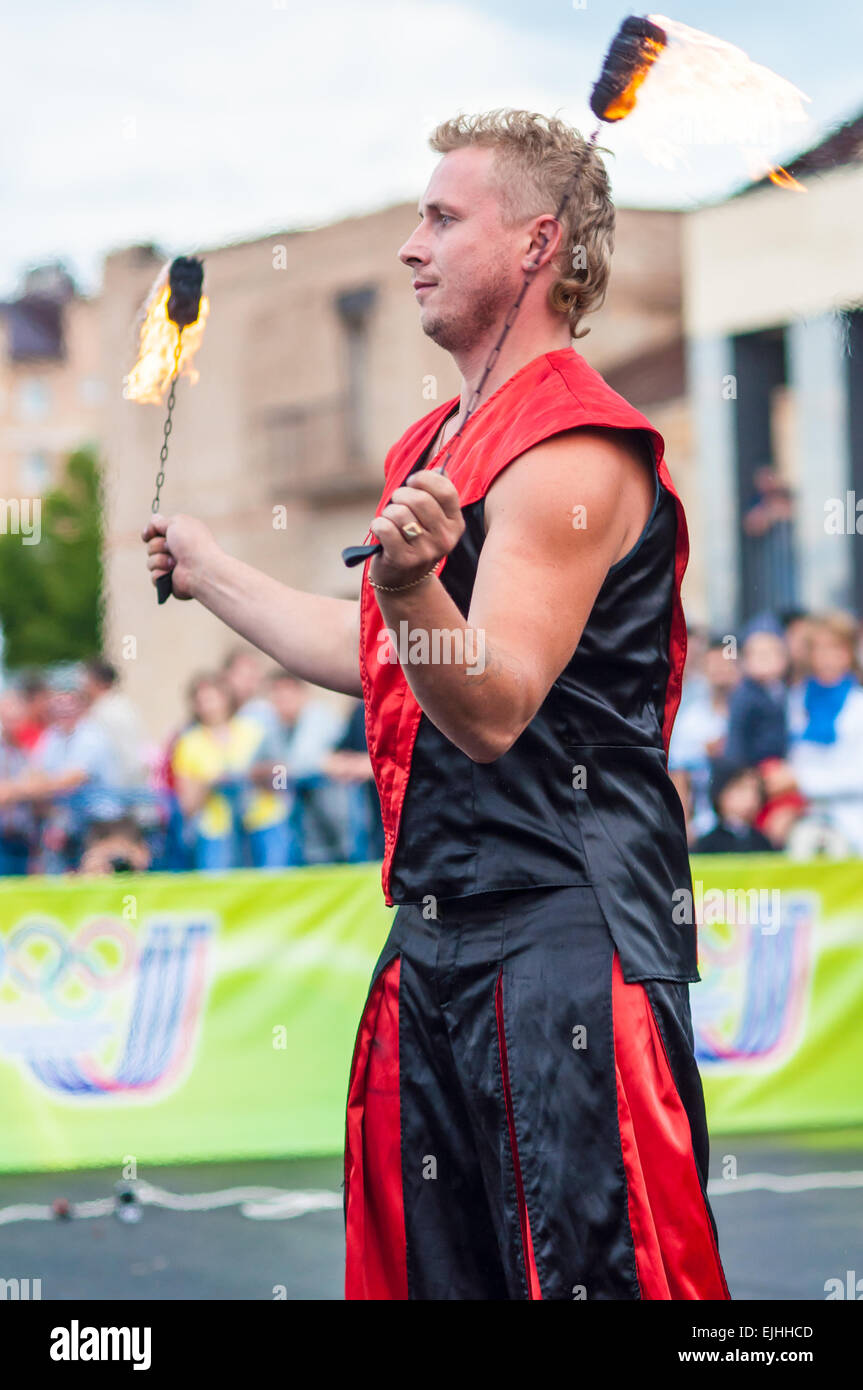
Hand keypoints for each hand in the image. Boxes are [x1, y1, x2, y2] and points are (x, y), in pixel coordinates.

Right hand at [141, 512, 219, 600]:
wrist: (201, 568)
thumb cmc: (192, 543)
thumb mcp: (176, 522)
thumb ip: (160, 521)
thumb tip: (154, 519)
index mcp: (180, 536)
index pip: (156, 533)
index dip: (150, 533)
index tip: (148, 534)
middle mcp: (176, 551)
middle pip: (151, 546)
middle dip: (157, 546)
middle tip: (170, 547)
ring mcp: (173, 567)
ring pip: (150, 562)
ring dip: (160, 560)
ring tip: (174, 563)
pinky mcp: (170, 581)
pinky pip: (154, 576)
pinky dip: (161, 574)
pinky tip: (171, 573)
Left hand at [368, 470, 463, 588]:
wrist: (404, 582)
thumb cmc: (414, 540)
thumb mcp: (431, 520)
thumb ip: (434, 494)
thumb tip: (438, 467)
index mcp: (456, 524)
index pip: (445, 490)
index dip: (424, 479)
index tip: (412, 483)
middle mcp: (445, 538)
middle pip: (420, 500)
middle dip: (401, 495)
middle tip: (395, 503)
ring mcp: (426, 551)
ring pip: (400, 513)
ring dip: (388, 512)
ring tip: (389, 521)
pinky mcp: (404, 560)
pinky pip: (386, 528)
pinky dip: (377, 524)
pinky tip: (380, 530)